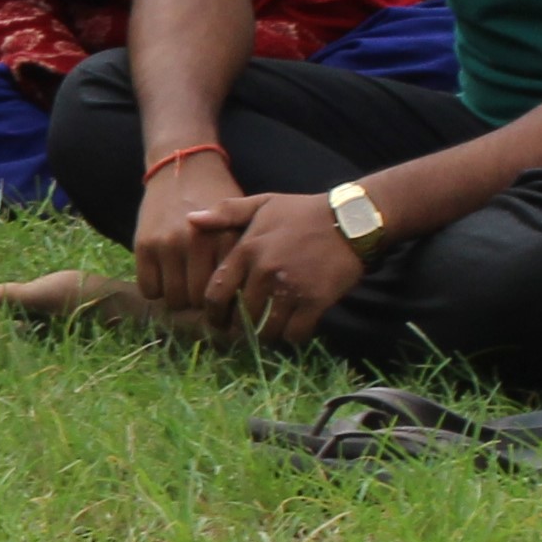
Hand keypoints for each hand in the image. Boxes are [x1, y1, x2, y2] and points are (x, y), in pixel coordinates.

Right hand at [125, 147, 247, 305]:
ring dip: (178, 298)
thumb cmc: (217, 198)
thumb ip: (244, 256)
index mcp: (227, 239)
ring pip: (174, 298)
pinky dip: (156, 289)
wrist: (183, 167)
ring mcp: (168, 244)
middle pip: (199, 301)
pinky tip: (164, 277)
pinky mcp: (144, 244)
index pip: (229, 293)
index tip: (225, 304)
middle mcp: (198, 243)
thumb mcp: (242, 220)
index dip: (227, 304)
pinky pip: (148, 289)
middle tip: (202, 296)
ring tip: (184, 286)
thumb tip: (244, 302)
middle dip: (201, 304)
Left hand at [192, 191, 366, 345]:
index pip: (216, 293)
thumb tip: (190, 219)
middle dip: (239, 329)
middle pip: (241, 316)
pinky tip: (293, 330)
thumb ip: (226, 212)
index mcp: (247, 249)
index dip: (214, 314)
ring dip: (266, 335)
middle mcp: (264, 271)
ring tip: (268, 334)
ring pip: (267, 329)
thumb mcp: (263, 203)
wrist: (351, 219)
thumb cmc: (303, 211)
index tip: (217, 322)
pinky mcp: (315, 301)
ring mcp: (290, 288)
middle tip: (242, 334)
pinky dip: (292, 337)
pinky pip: (295, 333)